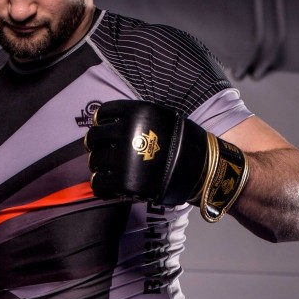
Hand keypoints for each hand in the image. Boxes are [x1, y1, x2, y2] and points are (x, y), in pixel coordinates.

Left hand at [84, 100, 248, 221]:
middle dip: (96, 144)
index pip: (102, 113)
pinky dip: (100, 185)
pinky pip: (99, 184)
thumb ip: (139, 117)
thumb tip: (115, 120)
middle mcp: (125, 133)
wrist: (203, 169)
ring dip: (98, 164)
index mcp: (134, 113)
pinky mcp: (125, 182)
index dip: (101, 122)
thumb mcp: (163, 117)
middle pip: (94, 138)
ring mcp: (123, 158)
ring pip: (94, 161)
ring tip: (106, 167)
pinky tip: (106, 184)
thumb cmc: (186, 142)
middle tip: (102, 149)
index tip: (103, 128)